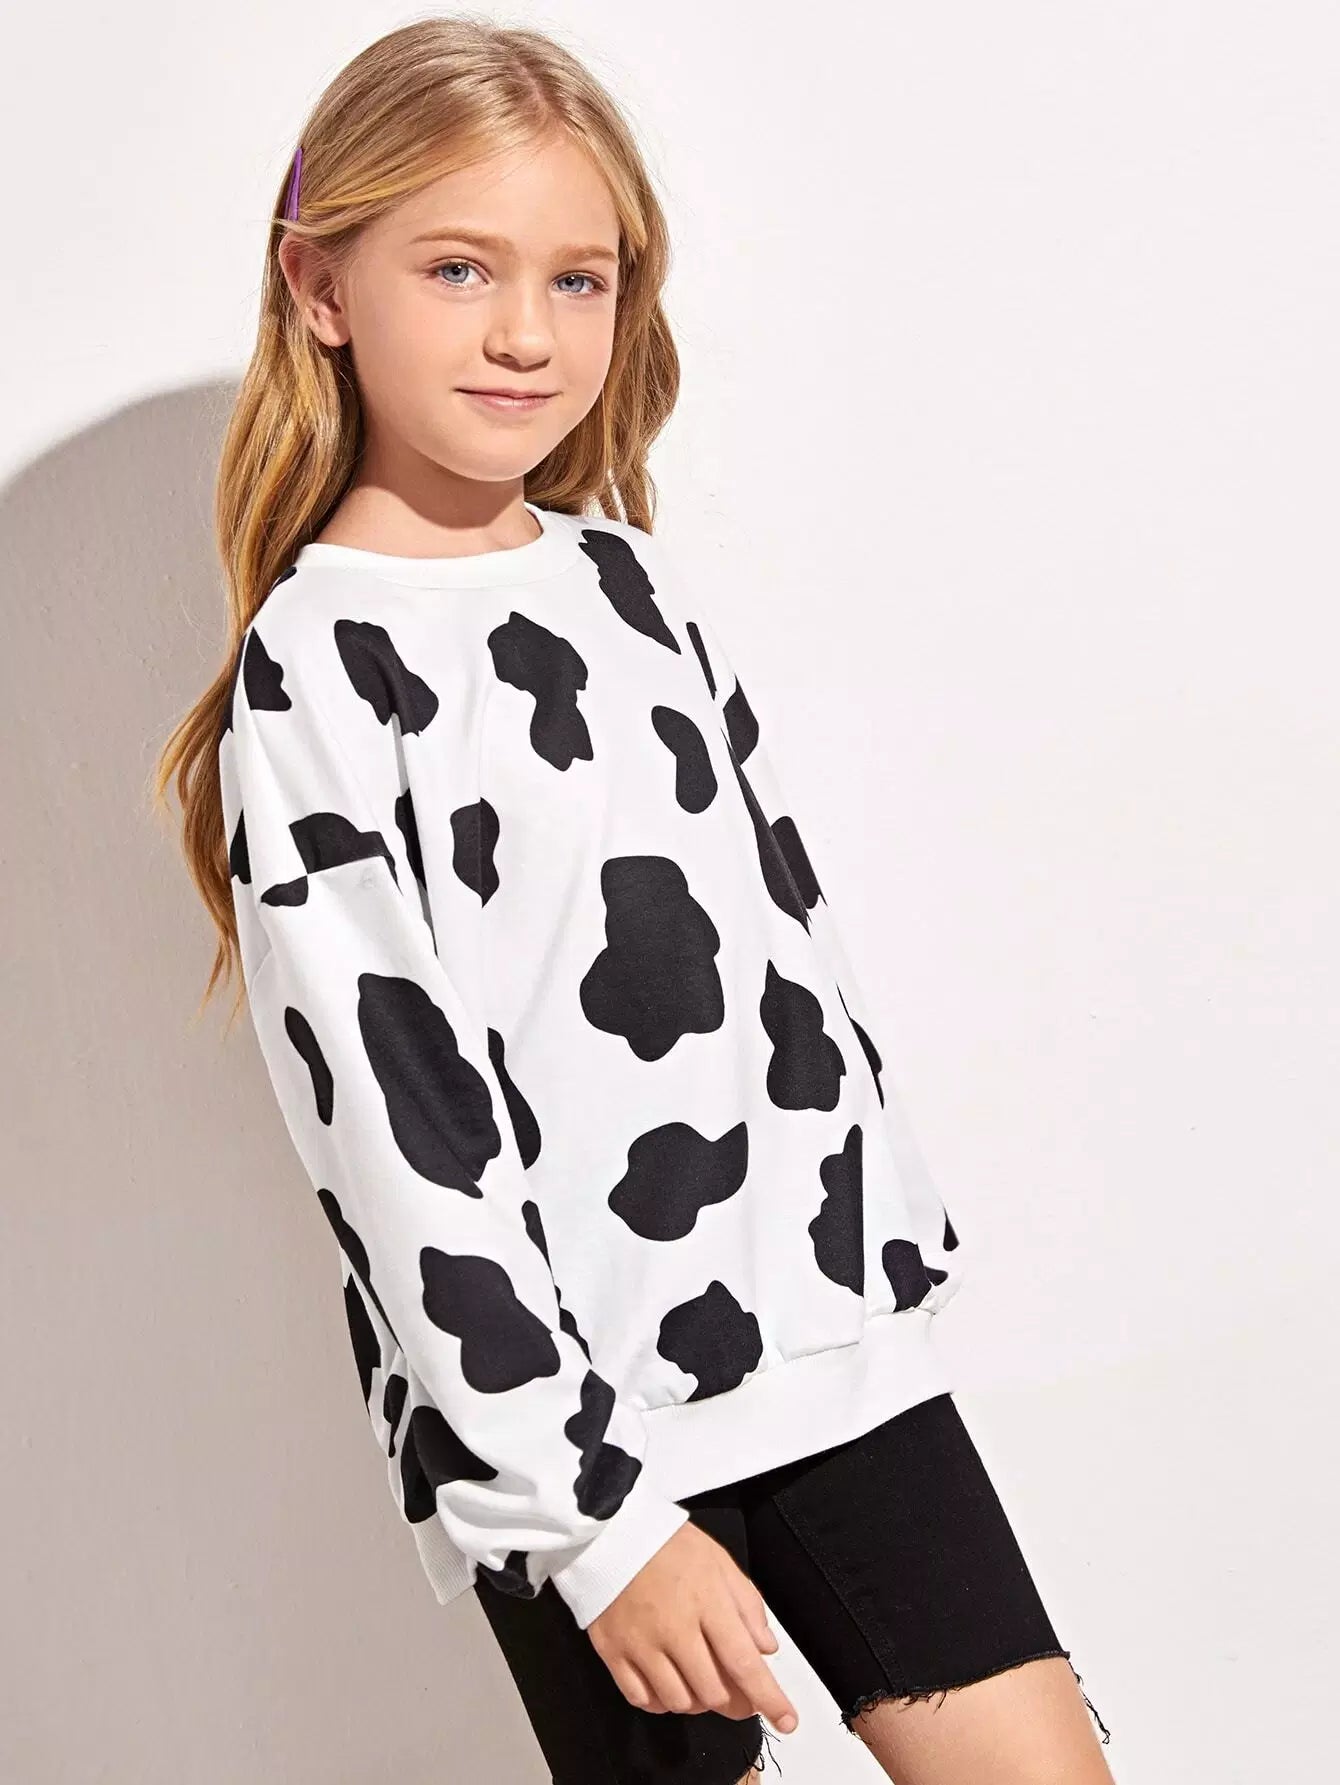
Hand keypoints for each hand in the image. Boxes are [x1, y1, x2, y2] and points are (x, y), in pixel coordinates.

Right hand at [587, 1521, 798, 1733]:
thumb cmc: (667, 1543)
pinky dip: (661, 1702)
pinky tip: (669, 1686)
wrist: (608, 1530)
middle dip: (734, 1702)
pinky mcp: (612, 1652)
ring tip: (701, 1681)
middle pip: (713, 1692)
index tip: (787, 1721)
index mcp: (706, 1601)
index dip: (769, 1698)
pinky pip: (641, 1699)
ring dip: (699, 1702)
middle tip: (740, 1696)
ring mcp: (640, 1644)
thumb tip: (766, 1648)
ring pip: (679, 1702)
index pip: (744, 1662)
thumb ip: (746, 1604)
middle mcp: (674, 1628)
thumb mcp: (718, 1560)